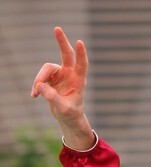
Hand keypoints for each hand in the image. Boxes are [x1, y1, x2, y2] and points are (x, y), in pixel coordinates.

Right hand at [31, 27, 94, 149]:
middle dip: (61, 42)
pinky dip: (36, 86)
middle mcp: (70, 74)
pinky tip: (34, 95)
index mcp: (79, 81)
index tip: (79, 42)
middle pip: (66, 54)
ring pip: (47, 69)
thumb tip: (40, 86)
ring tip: (35, 93)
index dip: (81, 54)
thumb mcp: (63, 109)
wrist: (68, 119)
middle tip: (57, 29)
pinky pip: (41, 77)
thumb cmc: (71, 114)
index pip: (81, 65)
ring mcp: (60, 74)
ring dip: (39, 79)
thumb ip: (53, 97)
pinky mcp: (51, 78)